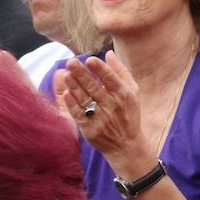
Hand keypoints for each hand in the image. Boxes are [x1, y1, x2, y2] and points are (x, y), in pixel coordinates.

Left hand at [54, 51, 151, 166]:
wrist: (126, 145)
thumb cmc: (129, 114)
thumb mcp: (132, 92)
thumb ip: (121, 72)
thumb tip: (109, 53)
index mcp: (123, 94)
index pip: (110, 78)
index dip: (100, 69)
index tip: (89, 59)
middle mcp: (112, 105)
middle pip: (94, 87)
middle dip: (82, 74)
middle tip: (71, 62)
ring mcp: (101, 118)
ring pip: (85, 99)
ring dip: (74, 86)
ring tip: (66, 74)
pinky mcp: (90, 128)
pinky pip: (79, 114)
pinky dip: (72, 103)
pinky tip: (67, 93)